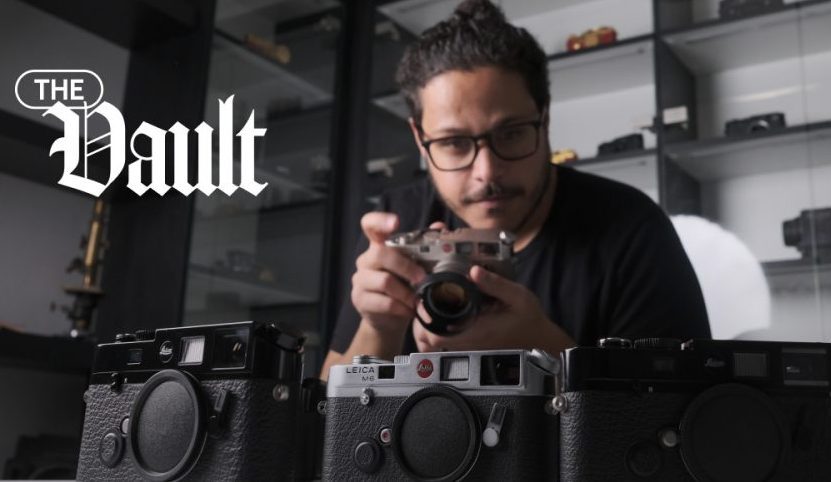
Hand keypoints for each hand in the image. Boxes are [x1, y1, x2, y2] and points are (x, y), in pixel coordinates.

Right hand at [351, 212, 425, 337]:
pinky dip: (401, 307)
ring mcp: (360, 279)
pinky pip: (383, 302)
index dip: (380, 221)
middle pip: (381, 254)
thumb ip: (426, 246)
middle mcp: (366, 259)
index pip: (370, 225)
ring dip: (406, 292)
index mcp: (379, 246)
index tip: (396, 222)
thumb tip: (440, 226)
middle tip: (422, 278)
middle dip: (406, 267)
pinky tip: (409, 311)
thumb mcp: (415, 266)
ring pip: (384, 281)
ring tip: (418, 300)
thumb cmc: (403, 287)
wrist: (388, 319)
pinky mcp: (360, 299)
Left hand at [413, 265, 563, 352]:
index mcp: (476, 331)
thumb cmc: (530, 320)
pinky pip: (446, 342)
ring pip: (435, 345)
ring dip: (428, 327)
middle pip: (429, 341)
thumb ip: (495, 284)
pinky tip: (445, 315)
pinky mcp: (471, 346)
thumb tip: (474, 271)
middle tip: (423, 302)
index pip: (435, 336)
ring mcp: (469, 347)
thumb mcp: (518, 296)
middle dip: (421, 322)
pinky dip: (439, 330)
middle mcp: (469, 343)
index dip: (423, 320)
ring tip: (431, 307)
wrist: (540, 339)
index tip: (423, 302)